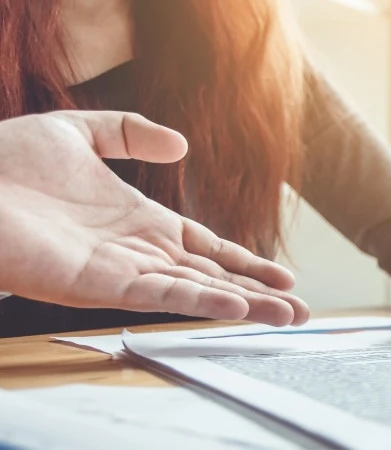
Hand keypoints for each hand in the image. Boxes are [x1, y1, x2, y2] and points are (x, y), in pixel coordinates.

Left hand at [0, 111, 309, 324]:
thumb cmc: (7, 163)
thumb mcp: (78, 133)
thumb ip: (131, 133)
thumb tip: (181, 145)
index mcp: (142, 222)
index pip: (208, 248)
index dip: (248, 262)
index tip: (286, 274)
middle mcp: (142, 253)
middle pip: (215, 278)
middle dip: (261, 295)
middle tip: (302, 312)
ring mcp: (125, 272)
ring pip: (199, 292)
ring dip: (246, 305)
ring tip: (288, 317)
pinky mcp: (103, 286)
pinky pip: (162, 296)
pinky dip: (200, 303)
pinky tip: (236, 308)